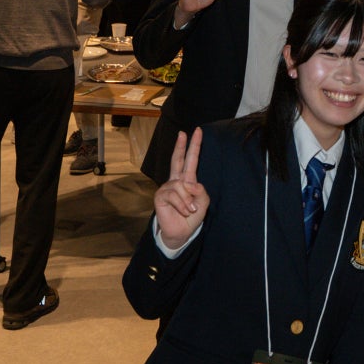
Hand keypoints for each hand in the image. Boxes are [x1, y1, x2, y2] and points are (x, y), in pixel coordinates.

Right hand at [154, 128, 209, 249]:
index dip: (194, 146)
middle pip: (178, 159)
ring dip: (189, 200)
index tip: (197, 131)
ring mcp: (167, 187)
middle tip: (183, 132)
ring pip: (182, 186)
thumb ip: (200, 190)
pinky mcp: (160, 196)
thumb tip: (188, 182)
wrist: (181, 232)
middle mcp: (176, 180)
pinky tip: (184, 211)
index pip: (190, 160)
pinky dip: (182, 205)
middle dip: (181, 145)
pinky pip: (175, 195)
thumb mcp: (203, 201)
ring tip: (190, 210)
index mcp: (187, 179)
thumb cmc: (192, 216)